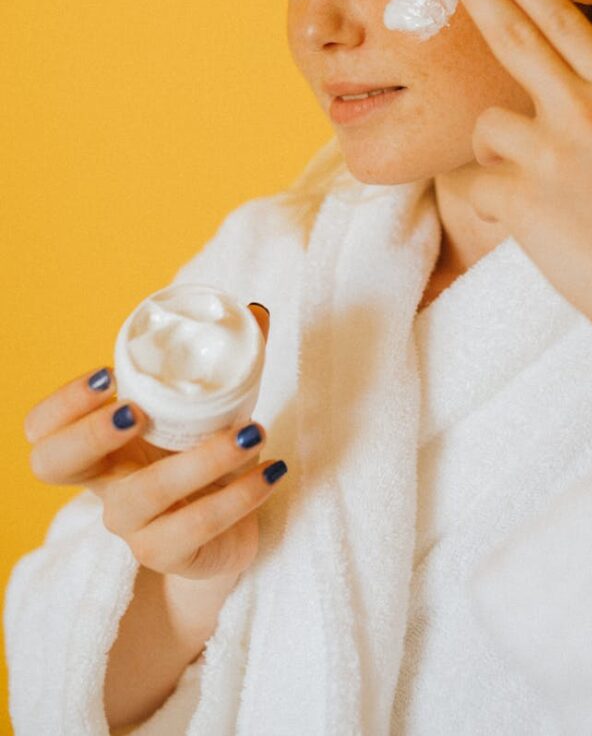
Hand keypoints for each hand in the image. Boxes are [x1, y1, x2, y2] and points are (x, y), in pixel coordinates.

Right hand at [24, 304, 286, 577]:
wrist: (232, 535)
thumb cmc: (209, 459)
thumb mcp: (214, 410)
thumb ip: (231, 361)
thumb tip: (255, 312)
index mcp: (106, 444)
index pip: (45, 426)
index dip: (62, 402)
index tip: (108, 375)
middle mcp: (108, 483)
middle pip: (52, 464)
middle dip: (89, 432)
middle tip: (139, 411)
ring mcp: (134, 524)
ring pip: (143, 495)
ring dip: (201, 459)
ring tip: (251, 432)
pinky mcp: (170, 554)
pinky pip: (197, 526)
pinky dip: (240, 494)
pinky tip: (271, 469)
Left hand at [433, 0, 591, 414]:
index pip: (564, 23)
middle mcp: (584, 113)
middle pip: (514, 39)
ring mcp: (551, 154)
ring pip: (489, 124)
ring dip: (499, 149)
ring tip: (538, 187)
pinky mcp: (522, 200)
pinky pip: (478, 184)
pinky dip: (492, 200)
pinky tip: (528, 221)